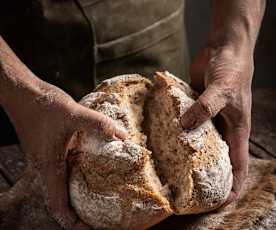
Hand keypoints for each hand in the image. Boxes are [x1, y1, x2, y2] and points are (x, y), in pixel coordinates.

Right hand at [7, 81, 126, 228]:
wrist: (22, 92)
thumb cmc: (41, 105)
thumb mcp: (73, 114)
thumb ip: (98, 124)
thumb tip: (122, 136)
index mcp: (49, 166)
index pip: (58, 205)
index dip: (72, 222)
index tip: (89, 228)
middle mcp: (46, 167)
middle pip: (62, 198)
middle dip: (79, 209)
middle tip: (100, 213)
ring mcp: (47, 157)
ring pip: (63, 184)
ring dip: (78, 192)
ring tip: (99, 192)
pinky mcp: (49, 148)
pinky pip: (64, 168)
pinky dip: (77, 173)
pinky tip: (91, 164)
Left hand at [181, 45, 252, 205]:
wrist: (224, 48)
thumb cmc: (232, 69)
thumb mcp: (222, 90)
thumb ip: (204, 109)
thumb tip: (183, 127)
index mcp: (236, 129)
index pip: (237, 166)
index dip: (232, 187)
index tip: (218, 203)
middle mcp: (222, 127)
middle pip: (216, 158)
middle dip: (205, 175)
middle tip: (187, 189)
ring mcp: (208, 117)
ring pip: (198, 142)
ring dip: (188, 153)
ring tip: (170, 167)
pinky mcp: (196, 107)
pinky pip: (187, 123)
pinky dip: (178, 131)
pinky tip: (163, 137)